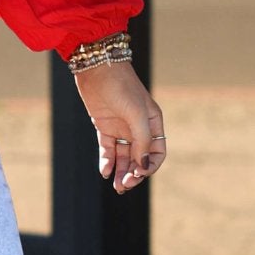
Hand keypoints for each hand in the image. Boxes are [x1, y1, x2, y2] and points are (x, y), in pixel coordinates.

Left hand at [72, 59, 166, 194]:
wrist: (97, 67)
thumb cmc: (121, 86)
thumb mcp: (136, 113)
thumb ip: (142, 140)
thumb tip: (144, 164)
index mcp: (153, 123)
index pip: (157, 152)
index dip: (150, 166)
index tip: (139, 174)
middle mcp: (138, 128)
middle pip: (140, 158)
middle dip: (134, 173)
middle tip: (124, 186)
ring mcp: (121, 128)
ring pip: (124, 156)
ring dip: (121, 172)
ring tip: (117, 186)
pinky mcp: (104, 126)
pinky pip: (108, 149)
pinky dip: (107, 161)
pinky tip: (105, 171)